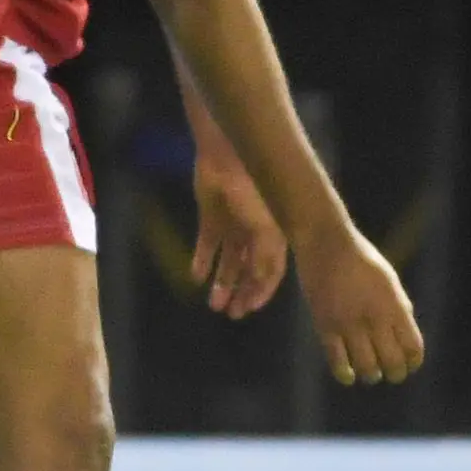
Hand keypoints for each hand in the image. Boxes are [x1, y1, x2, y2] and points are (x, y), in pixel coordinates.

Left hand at [187, 154, 287, 318]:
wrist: (224, 156)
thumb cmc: (252, 191)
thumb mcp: (265, 228)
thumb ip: (265, 257)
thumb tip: (262, 283)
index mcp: (274, 235)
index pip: (272, 271)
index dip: (263, 290)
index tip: (251, 308)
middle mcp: (254, 234)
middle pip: (249, 269)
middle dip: (241, 291)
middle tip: (231, 313)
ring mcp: (232, 225)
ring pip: (228, 261)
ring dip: (222, 282)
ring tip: (213, 303)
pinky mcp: (210, 217)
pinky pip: (206, 245)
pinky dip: (201, 260)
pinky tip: (196, 277)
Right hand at [295, 224, 422, 387]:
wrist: (327, 243)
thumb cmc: (361, 260)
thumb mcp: (390, 281)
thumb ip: (400, 308)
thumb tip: (405, 338)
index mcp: (395, 305)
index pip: (413, 348)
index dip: (413, 362)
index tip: (409, 365)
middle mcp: (375, 317)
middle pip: (392, 363)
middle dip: (395, 374)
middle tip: (391, 373)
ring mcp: (349, 323)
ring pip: (366, 367)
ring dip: (371, 375)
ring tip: (370, 372)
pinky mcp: (325, 326)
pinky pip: (337, 362)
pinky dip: (345, 374)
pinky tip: (348, 375)